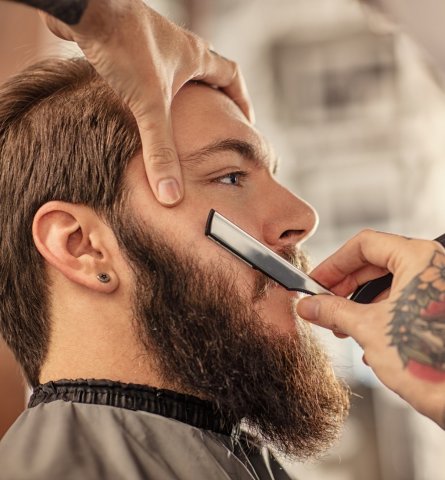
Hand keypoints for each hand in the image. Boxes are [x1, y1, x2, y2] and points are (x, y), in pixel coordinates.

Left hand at [34, 0, 253, 204]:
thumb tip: (171, 194)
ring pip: (177, 70)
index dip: (241, 100)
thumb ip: (160, 150)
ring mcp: (151, 42)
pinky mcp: (126, 44)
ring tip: (179, 119)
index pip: (231, 76)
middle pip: (207, 71)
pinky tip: (139, 104)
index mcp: (194, 56)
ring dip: (182, 93)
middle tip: (214, 122)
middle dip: (214, 97)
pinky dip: (152, 88)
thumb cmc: (123, 45)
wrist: (82, 8)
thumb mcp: (148, 105)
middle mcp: (177, 45)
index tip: (245, 120)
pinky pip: (149, 70)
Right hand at [297, 230, 444, 427]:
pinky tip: (366, 342)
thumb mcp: (370, 329)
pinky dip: (380, 317)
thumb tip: (310, 305)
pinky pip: (403, 303)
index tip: (316, 280)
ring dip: (360, 305)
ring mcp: (437, 289)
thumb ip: (334, 311)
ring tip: (341, 327)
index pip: (364, 245)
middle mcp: (432, 268)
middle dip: (345, 286)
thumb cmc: (432, 360)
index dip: (334, 263)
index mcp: (418, 258)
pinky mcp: (438, 312)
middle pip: (375, 264)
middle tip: (322, 302)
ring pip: (388, 286)